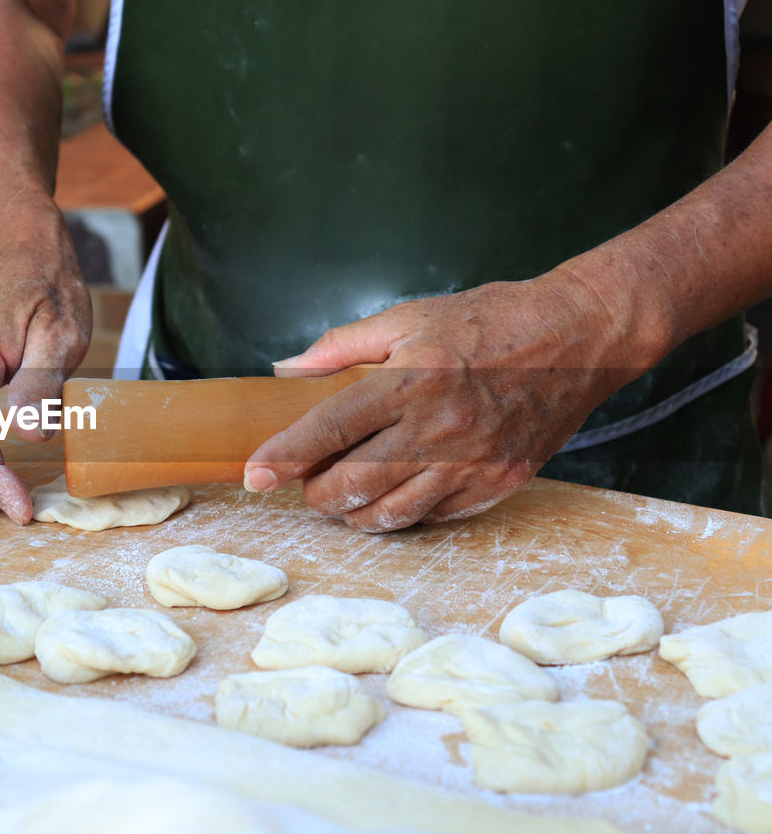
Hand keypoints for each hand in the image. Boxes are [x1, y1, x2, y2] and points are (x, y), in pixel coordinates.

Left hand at [242, 273, 647, 531]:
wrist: (578, 339)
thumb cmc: (490, 323)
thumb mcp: (409, 316)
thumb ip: (343, 347)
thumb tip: (289, 370)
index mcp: (410, 381)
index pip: (328, 430)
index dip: (285, 456)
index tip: (255, 474)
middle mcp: (438, 430)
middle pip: (352, 486)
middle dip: (316, 493)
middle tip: (307, 483)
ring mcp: (471, 465)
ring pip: (390, 514)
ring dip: (355, 511)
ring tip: (345, 493)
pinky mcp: (497, 485)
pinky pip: (432, 517)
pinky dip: (403, 511)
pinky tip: (396, 491)